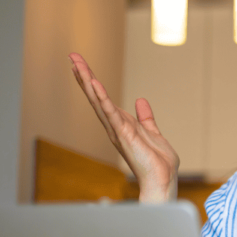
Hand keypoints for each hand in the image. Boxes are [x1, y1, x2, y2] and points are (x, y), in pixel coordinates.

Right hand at [69, 52, 179, 202]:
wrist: (163, 179)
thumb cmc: (158, 162)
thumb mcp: (152, 132)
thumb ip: (145, 117)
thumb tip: (141, 100)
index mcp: (121, 124)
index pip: (103, 99)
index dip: (93, 82)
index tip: (81, 65)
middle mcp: (114, 126)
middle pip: (96, 97)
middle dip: (84, 76)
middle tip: (73, 56)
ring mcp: (117, 130)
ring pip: (99, 101)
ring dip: (88, 82)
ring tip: (77, 64)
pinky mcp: (124, 135)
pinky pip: (111, 113)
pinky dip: (102, 98)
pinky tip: (94, 84)